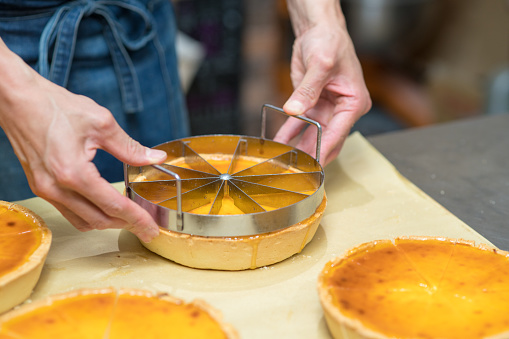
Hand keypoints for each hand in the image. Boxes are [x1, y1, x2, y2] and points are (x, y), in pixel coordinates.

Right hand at [0, 40, 164, 241]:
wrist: (18, 100)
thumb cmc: (55, 107)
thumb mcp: (101, 123)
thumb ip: (130, 147)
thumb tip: (155, 158)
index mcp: (74, 173)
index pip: (113, 206)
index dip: (137, 219)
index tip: (151, 229)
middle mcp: (57, 188)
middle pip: (99, 220)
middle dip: (126, 225)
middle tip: (146, 226)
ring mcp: (45, 190)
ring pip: (82, 221)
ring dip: (107, 222)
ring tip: (128, 218)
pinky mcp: (40, 186)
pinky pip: (68, 212)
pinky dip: (89, 215)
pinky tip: (103, 208)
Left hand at [274, 0, 370, 165]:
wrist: (318, 30)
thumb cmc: (330, 42)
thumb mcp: (320, 64)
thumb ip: (307, 90)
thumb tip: (295, 110)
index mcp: (354, 102)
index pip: (339, 132)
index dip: (325, 150)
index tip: (314, 165)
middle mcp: (342, 109)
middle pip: (327, 139)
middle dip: (313, 154)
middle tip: (298, 169)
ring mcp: (327, 109)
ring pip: (313, 136)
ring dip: (299, 147)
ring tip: (286, 160)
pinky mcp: (312, 105)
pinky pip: (300, 124)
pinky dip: (289, 133)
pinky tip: (279, 142)